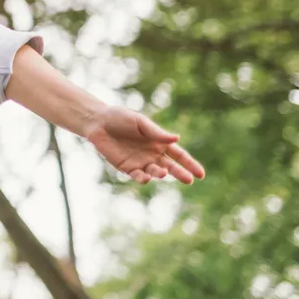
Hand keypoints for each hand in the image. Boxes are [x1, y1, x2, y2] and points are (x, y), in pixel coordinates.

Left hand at [82, 106, 205, 184]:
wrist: (98, 122)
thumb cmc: (120, 118)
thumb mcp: (140, 122)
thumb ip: (156, 133)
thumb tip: (177, 138)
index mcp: (159, 142)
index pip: (179, 155)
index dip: (190, 164)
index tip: (200, 174)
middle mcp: (152, 154)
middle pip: (170, 167)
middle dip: (180, 173)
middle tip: (189, 180)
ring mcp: (140, 162)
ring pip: (154, 173)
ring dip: (160, 174)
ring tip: (163, 173)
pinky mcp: (126, 167)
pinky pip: (137, 176)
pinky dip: (142, 178)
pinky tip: (145, 177)